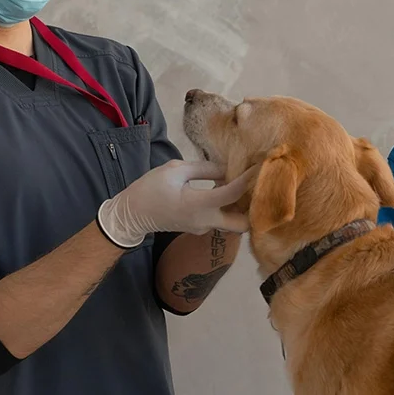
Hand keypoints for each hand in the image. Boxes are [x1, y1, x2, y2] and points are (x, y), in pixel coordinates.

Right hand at [97, 161, 255, 247]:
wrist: (131, 215)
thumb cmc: (150, 189)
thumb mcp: (175, 170)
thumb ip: (204, 168)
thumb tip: (227, 167)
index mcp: (198, 204)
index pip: (232, 193)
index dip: (249, 179)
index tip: (261, 166)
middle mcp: (205, 221)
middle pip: (242, 224)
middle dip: (253, 208)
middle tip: (257, 187)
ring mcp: (203, 228)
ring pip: (233, 224)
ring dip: (241, 208)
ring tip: (243, 185)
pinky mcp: (199, 228)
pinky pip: (221, 220)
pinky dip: (228, 208)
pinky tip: (226, 190)